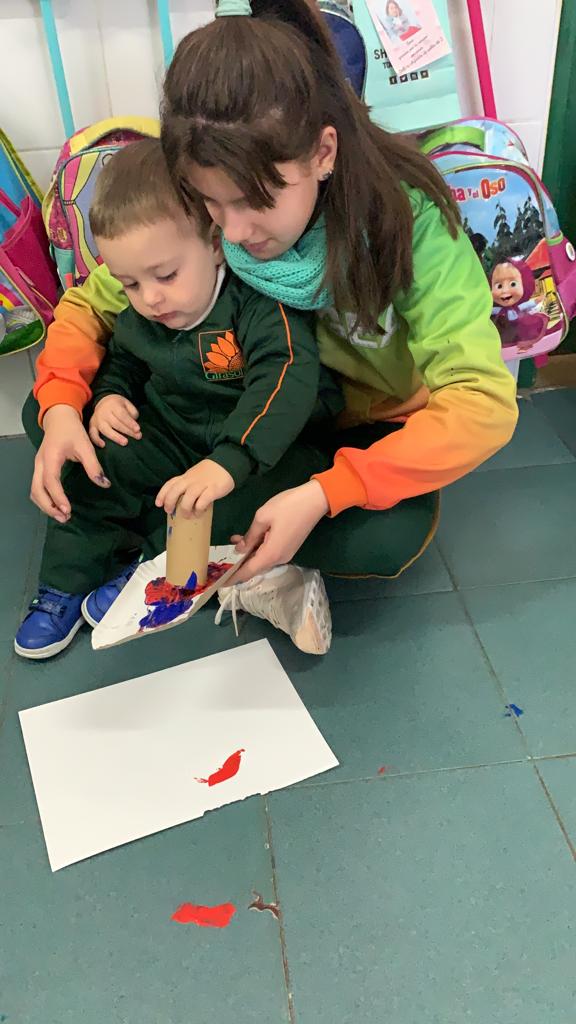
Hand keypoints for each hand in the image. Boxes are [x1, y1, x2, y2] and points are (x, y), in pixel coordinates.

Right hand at [31, 404, 109, 522]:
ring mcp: (37, 466)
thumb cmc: (72, 430)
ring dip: (46, 505)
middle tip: (65, 518)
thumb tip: (104, 484)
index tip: (67, 510)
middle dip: (49, 506)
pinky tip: (57, 506)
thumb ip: (94, 466)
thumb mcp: (86, 446)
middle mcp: (40, 463)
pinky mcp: (39, 469)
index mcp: (50, 457)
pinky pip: (37, 488)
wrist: (59, 419)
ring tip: (62, 515)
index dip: (58, 497)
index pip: (50, 481)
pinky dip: (45, 500)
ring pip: (35, 491)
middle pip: (37, 490)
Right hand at [89, 394, 141, 447]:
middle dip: (127, 431)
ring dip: (115, 437)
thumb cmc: (118, 405)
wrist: (103, 401)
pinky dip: (96, 440)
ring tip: (125, 443)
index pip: (122, 415)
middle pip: (116, 423)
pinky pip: (92, 434)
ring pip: (105, 429)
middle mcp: (104, 412)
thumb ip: (132, 412)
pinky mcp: (92, 426)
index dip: (130, 423)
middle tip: (137, 437)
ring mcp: (97, 420)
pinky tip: (103, 446)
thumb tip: (134, 424)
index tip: (138, 429)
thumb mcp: (126, 403)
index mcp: (113, 405)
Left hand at [155, 459, 234, 516]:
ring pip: (188, 498)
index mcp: (186, 477)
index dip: (162, 494)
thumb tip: (180, 500)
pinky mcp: (213, 490)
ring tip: (188, 516)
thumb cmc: (210, 472)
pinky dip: (199, 509)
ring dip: (185, 509)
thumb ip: (187, 484)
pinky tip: (200, 512)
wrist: (228, 464)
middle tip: (170, 512)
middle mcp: (191, 480)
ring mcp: (202, 485)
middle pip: (175, 491)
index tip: (158, 504)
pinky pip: (202, 501)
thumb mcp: (194, 475)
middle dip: (170, 502)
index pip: (170, 484)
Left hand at [228, 480, 328, 583]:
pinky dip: (258, 548)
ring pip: (262, 559)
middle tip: (224, 553)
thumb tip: (240, 549)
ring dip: (248, 552)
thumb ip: (250, 536)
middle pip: (255, 567)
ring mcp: (285, 554)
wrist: (315, 500)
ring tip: (235, 538)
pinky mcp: (288, 547)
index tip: (221, 583)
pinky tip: (250, 537)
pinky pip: (269, 553)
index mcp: (271, 554)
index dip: (233, 578)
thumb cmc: (287, 506)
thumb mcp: (262, 517)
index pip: (248, 572)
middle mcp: (279, 559)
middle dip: (239, 561)